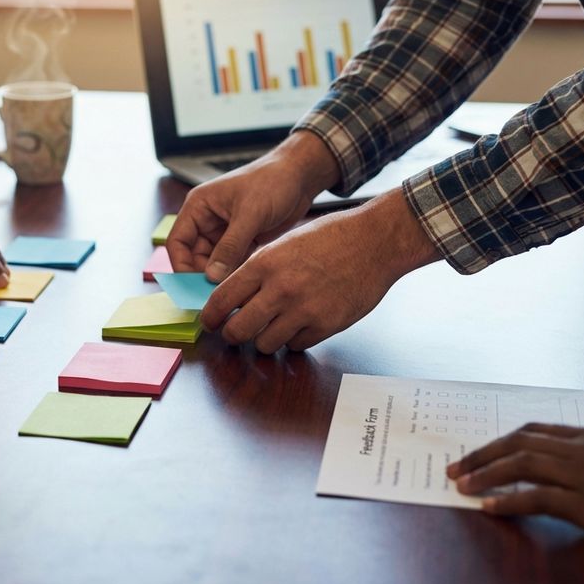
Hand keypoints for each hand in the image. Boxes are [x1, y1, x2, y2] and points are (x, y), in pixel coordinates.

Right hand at [167, 131, 338, 280]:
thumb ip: (230, 246)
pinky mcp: (242, 240)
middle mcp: (207, 220)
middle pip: (194, 257)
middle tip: (216, 295)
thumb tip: (212, 276)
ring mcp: (225, 232)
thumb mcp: (249, 214)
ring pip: (214, 263)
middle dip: (203, 275)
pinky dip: (236, 274)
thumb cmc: (272, 182)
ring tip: (234, 291)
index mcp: (199, 207)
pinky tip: (246, 285)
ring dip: (221, 277)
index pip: (178, 242)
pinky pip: (232, 263)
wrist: (300, 176)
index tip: (192, 285)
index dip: (181, 265)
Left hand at [200, 188, 439, 351]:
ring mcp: (304, 310)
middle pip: (239, 330)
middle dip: (232, 335)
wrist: (374, 242)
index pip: (222, 299)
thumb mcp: (282, 244)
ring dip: (263, 339)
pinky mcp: (325, 326)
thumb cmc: (328, 237)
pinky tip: (297, 325)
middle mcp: (280, 289)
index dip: (211, 316)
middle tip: (234, 333)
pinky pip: (295, 345)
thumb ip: (256, 270)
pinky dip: (292, 340)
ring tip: (269, 327)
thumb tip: (231, 296)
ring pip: (265, 344)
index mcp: (265, 263)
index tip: (210, 322)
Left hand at [447, 424, 583, 537]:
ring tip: (463, 485)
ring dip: (486, 473)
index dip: (500, 442)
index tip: (478, 452)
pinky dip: (510, 501)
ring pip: (523, 464)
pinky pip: (540, 498)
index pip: (534, 432)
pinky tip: (489, 506)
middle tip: (456, 467)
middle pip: (520, 444)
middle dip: (482, 455)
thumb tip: (554, 463)